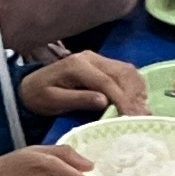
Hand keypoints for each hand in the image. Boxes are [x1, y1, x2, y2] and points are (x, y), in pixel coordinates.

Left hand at [21, 51, 149, 120]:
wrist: (31, 86)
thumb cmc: (39, 96)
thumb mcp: (52, 101)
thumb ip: (77, 100)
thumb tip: (104, 101)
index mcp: (77, 65)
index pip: (106, 81)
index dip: (122, 99)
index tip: (132, 116)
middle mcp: (90, 58)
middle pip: (122, 73)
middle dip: (134, 95)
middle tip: (143, 117)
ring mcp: (98, 59)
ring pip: (127, 71)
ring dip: (138, 90)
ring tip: (143, 111)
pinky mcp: (102, 64)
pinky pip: (125, 72)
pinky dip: (135, 86)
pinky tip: (137, 102)